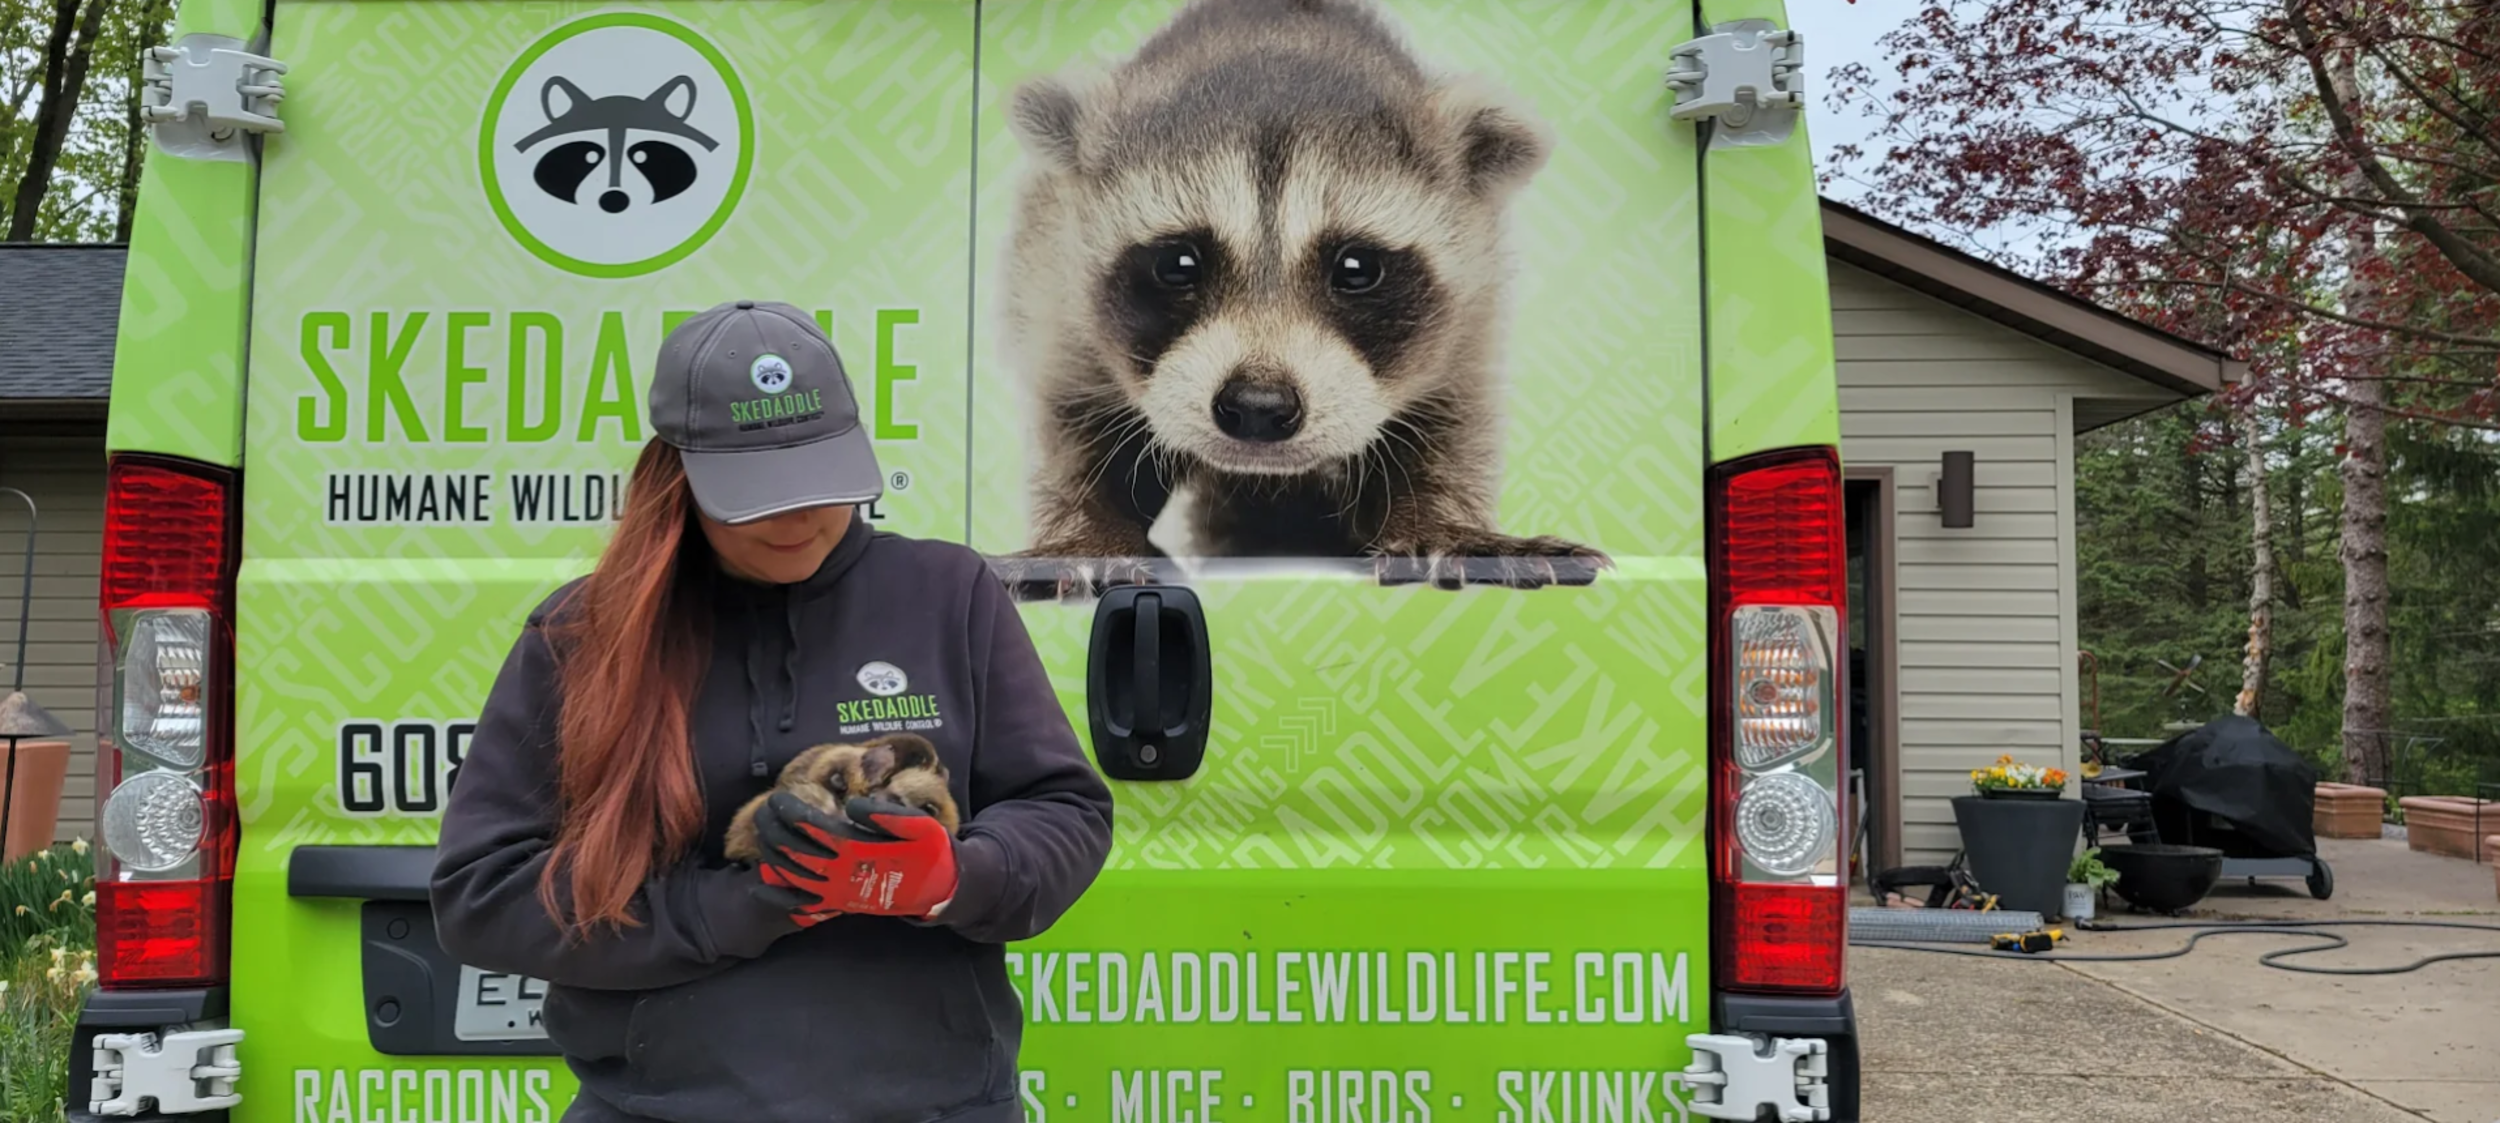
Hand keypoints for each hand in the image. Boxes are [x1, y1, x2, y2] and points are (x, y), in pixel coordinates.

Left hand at [752, 790, 959, 919]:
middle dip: (774, 829)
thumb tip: (854, 805)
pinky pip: (804, 903)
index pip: (816, 829)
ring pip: (794, 874)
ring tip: (761, 832)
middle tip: (763, 810)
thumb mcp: (923, 826)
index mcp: (861, 850)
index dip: (793, 813)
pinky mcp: (840, 904)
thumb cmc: (930, 852)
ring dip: (772, 854)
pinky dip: (781, 896)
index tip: (778, 798)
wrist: (938, 889)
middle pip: (797, 850)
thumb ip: (889, 815)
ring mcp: (839, 892)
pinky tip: (761, 884)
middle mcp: (844, 873)